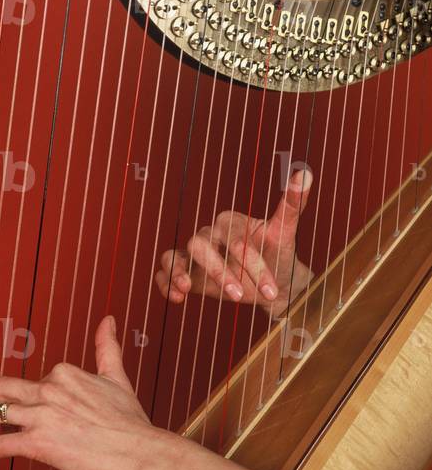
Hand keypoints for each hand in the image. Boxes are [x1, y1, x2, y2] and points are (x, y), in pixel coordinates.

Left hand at [0, 317, 178, 469]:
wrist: (139, 451)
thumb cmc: (130, 420)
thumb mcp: (117, 377)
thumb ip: (106, 347)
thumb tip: (108, 318)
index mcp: (64, 372)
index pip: (37, 380)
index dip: (38, 398)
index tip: (45, 413)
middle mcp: (47, 389)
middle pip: (3, 387)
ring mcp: (39, 415)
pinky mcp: (35, 443)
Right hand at [155, 169, 313, 318]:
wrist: (273, 286)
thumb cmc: (278, 257)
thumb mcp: (286, 233)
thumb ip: (292, 203)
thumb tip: (305, 172)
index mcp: (230, 221)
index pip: (234, 240)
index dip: (252, 264)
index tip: (270, 289)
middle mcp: (209, 235)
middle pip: (201, 245)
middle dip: (219, 272)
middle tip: (241, 297)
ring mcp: (195, 255)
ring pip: (176, 256)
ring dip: (180, 273)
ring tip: (187, 288)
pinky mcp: (186, 272)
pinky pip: (164, 271)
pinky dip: (166, 282)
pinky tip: (178, 297)